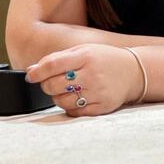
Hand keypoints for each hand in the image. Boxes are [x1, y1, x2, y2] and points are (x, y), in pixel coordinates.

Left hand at [24, 43, 142, 116]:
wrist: (133, 71)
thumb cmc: (103, 59)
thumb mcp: (83, 50)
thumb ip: (57, 58)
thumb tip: (32, 70)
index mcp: (85, 56)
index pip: (53, 65)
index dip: (37, 72)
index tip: (30, 76)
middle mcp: (91, 74)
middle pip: (54, 85)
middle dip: (46, 85)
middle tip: (50, 83)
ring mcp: (97, 92)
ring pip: (62, 101)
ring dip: (57, 97)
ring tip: (64, 90)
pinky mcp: (102, 107)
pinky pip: (75, 112)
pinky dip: (69, 107)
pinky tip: (75, 98)